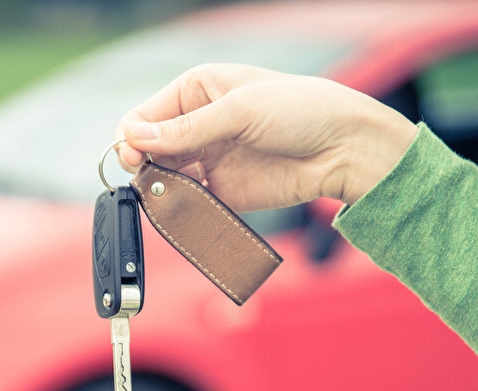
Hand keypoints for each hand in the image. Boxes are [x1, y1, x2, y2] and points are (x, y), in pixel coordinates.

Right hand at [116, 63, 416, 208]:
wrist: (344, 148)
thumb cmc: (301, 110)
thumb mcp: (241, 111)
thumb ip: (187, 129)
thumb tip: (134, 137)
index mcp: (196, 91)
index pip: (144, 116)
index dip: (133, 137)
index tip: (134, 157)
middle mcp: (197, 125)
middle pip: (148, 150)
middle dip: (143, 166)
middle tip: (148, 179)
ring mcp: (207, 160)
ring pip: (164, 179)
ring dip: (160, 190)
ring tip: (166, 197)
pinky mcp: (222, 192)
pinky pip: (190, 204)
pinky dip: (181, 211)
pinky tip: (183, 212)